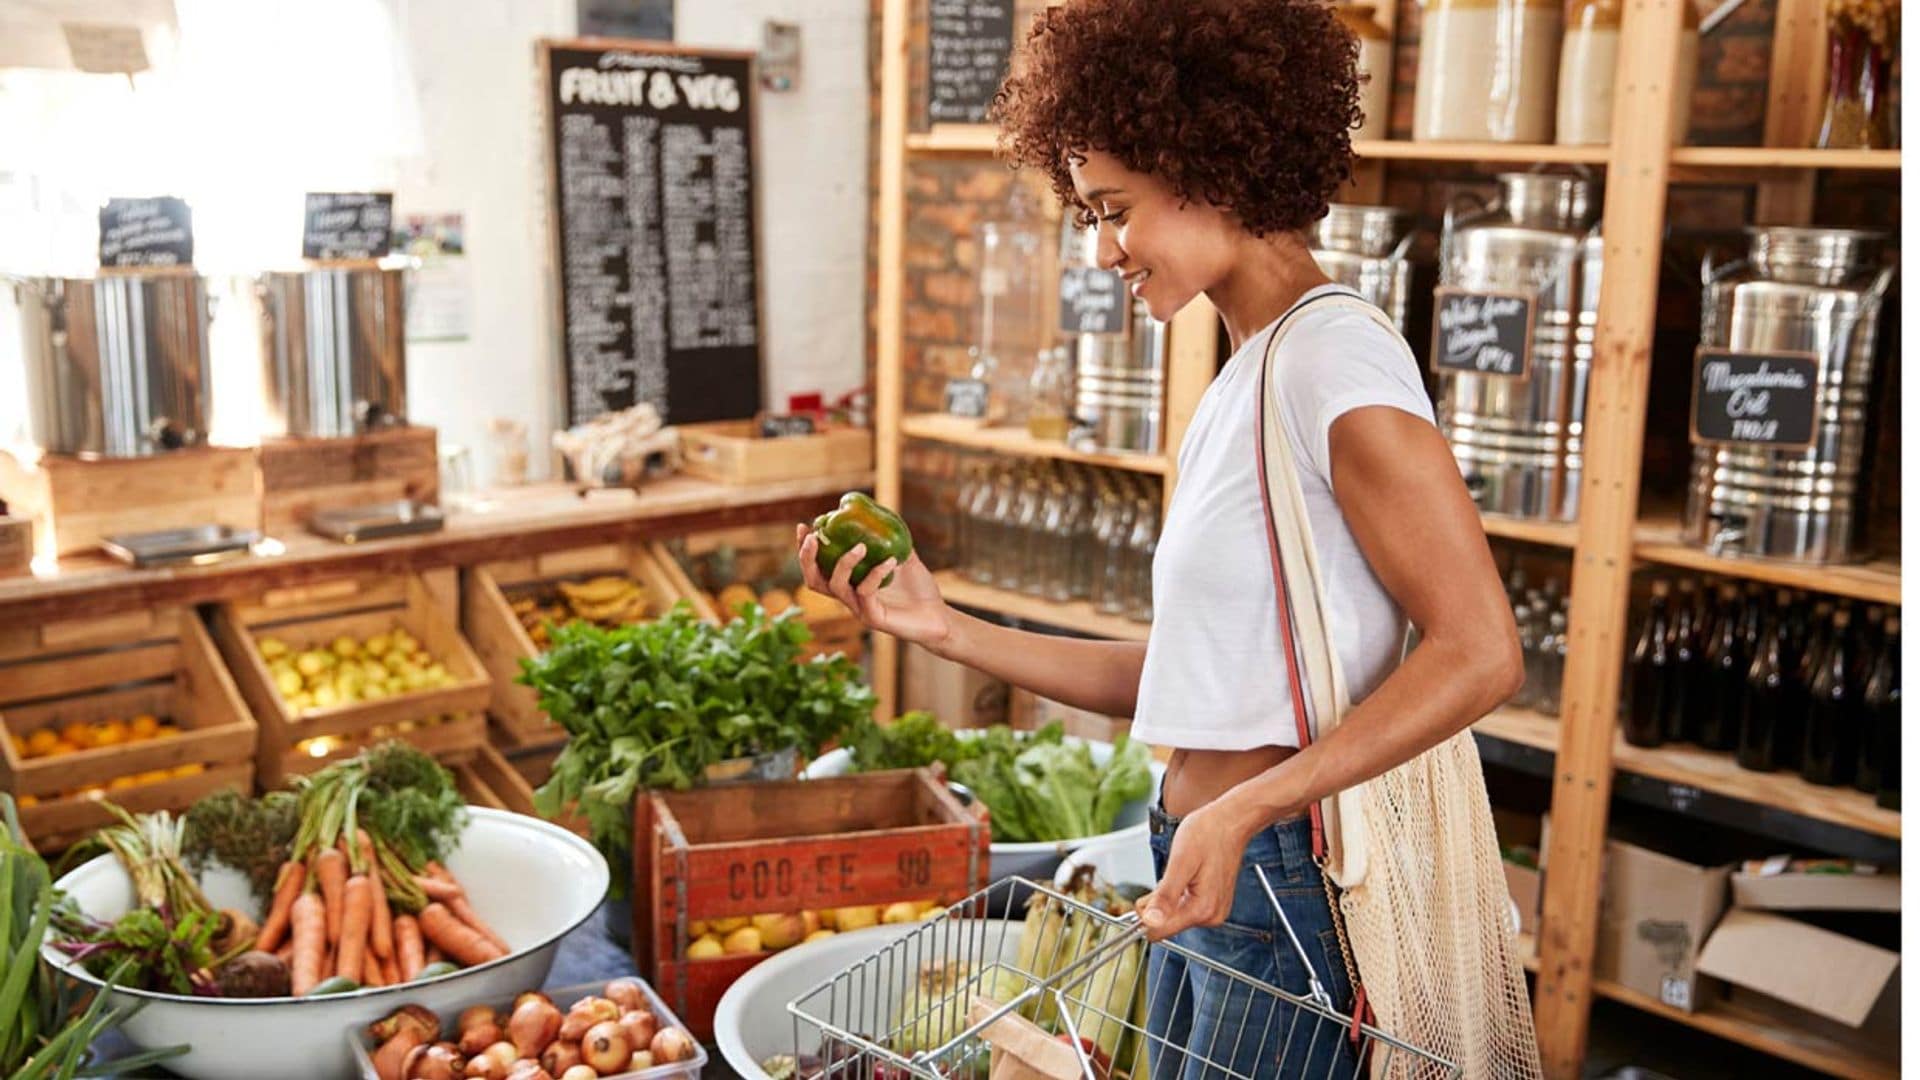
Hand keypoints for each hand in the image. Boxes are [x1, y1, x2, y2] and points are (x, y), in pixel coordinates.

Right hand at [796, 523, 956, 648]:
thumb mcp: (905, 558)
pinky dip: (875, 573)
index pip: (818, 569)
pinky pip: (866, 592)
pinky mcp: (873, 618)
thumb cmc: (920, 591)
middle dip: (807, 558)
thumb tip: (884, 512)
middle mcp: (849, 598)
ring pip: (836, 586)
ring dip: (844, 562)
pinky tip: (890, 561)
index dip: (806, 550)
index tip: (804, 526)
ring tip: (860, 545)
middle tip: (814, 537)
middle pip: (814, 581)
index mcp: (850, 584)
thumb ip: (892, 539)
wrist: (939, 618)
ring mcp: (859, 609)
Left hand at [1135, 798, 1259, 940]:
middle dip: (1158, 902)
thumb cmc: (1208, 834)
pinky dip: (1180, 893)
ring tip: (1182, 871)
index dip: (1145, 915)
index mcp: (1202, 909)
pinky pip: (1186, 907)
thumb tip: (1149, 922)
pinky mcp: (1214, 904)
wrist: (1231, 822)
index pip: (1159, 931)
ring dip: (1170, 895)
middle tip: (1168, 875)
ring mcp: (1214, 911)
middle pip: (1166, 924)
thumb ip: (1165, 895)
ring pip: (1175, 915)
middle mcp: (1211, 916)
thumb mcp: (1180, 862)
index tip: (1143, 895)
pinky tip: (1189, 874)